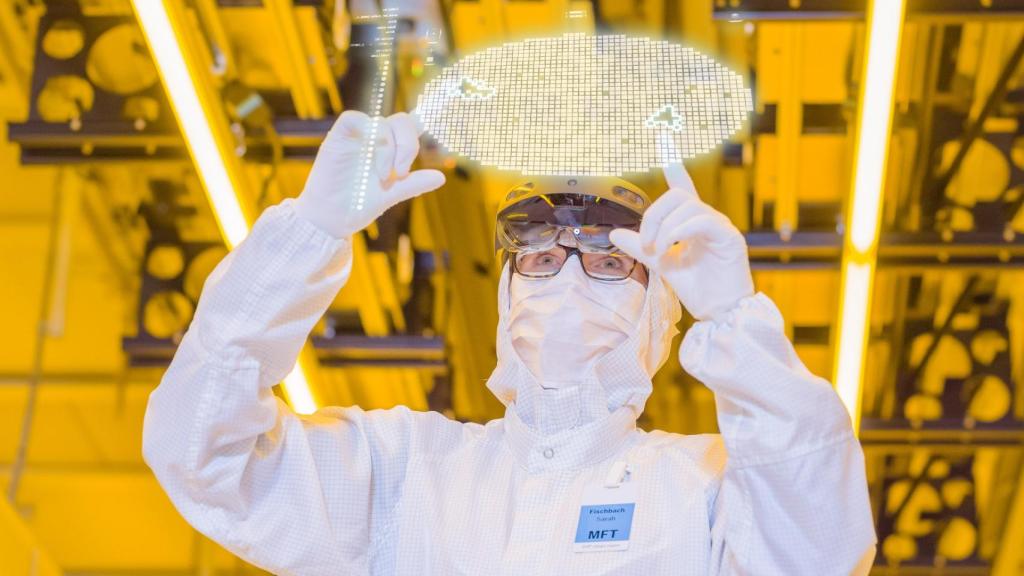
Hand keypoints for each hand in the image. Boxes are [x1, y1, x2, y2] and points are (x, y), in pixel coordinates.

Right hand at [294, 110, 445, 237]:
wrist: (330, 218)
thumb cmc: (358, 206)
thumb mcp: (391, 195)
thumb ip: (414, 184)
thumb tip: (441, 177)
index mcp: (391, 150)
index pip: (411, 127)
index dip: (425, 118)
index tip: (442, 109)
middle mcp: (376, 139)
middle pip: (401, 121)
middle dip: (408, 144)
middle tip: (402, 171)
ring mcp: (358, 136)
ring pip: (382, 123)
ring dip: (389, 148)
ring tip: (384, 176)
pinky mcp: (338, 136)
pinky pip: (354, 118)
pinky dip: (368, 133)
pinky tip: (370, 157)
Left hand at [609, 164, 753, 321]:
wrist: (719, 313)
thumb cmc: (697, 289)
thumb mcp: (661, 263)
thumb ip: (640, 246)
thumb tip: (614, 233)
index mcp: (693, 223)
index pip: (684, 187)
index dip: (674, 166)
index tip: (665, 141)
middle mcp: (708, 219)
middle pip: (677, 196)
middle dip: (653, 216)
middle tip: (647, 244)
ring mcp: (721, 226)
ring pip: (687, 207)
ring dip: (664, 228)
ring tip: (658, 251)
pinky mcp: (729, 237)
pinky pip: (701, 221)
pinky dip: (679, 232)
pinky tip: (670, 248)